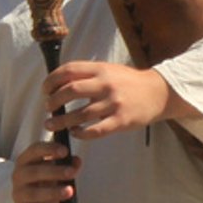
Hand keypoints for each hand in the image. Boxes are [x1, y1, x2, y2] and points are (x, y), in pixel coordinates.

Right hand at [12, 140, 78, 202]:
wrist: (32, 199)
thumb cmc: (44, 178)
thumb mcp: (54, 167)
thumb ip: (67, 163)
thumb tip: (76, 161)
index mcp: (26, 160)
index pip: (35, 150)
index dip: (49, 149)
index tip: (65, 151)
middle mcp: (19, 175)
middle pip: (34, 172)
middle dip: (54, 172)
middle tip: (71, 172)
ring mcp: (19, 193)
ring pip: (33, 193)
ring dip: (52, 192)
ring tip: (69, 191)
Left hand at [43, 60, 182, 138]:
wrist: (157, 92)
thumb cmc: (128, 82)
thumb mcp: (109, 70)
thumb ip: (88, 74)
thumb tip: (58, 81)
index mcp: (101, 69)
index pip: (68, 70)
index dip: (51, 80)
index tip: (45, 90)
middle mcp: (106, 84)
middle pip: (69, 91)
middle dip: (53, 101)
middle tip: (48, 108)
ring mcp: (113, 103)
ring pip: (79, 115)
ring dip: (61, 121)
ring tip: (52, 124)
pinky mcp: (120, 121)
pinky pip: (95, 131)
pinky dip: (80, 133)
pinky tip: (74, 133)